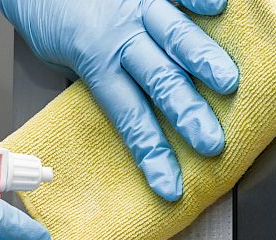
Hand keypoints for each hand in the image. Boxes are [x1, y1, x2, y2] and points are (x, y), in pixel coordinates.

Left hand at [0, 0, 238, 200]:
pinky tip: (219, 8)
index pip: (130, 118)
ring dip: (203, 61)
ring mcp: (136, 5)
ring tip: (227, 84)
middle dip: (188, 114)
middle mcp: (120, 35)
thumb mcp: (64, 60)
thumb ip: (103, 82)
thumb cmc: (48, 16)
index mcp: (96, 62)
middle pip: (160, 81)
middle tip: (211, 143)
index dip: (153, 154)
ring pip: (174, 36)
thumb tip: (133, 109)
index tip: (170, 185)